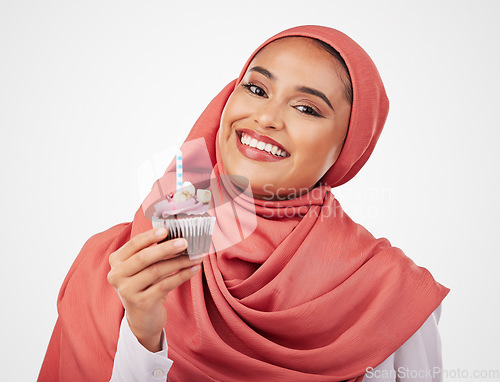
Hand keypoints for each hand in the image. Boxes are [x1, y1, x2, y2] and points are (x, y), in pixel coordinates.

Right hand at [107, 227, 201, 351]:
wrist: (142, 318)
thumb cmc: (146, 285)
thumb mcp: (143, 268)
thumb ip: (153, 253)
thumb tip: (178, 238)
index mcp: (116, 261)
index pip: (133, 244)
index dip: (150, 236)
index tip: (167, 229)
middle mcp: (117, 275)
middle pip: (144, 257)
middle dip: (166, 248)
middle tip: (185, 242)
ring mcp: (127, 290)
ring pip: (156, 271)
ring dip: (179, 262)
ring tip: (196, 256)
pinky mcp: (141, 302)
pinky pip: (165, 285)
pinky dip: (182, 276)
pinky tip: (194, 269)